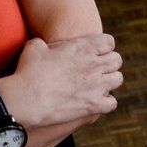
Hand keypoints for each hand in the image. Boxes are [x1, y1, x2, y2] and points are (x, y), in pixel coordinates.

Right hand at [3, 33, 122, 127]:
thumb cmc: (29, 71)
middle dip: (109, 62)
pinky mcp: (94, 105)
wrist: (27, 99)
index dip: (103, 46)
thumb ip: (47, 43)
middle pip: (117, 60)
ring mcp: (97, 86)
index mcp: (83, 48)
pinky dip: (106, 102)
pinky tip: (95, 101)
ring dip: (109, 80)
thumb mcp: (35, 46)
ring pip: (118, 79)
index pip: (108, 41)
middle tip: (97, 68)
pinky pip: (112, 103)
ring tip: (98, 84)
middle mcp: (94, 65)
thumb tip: (46, 47)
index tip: (95, 51)